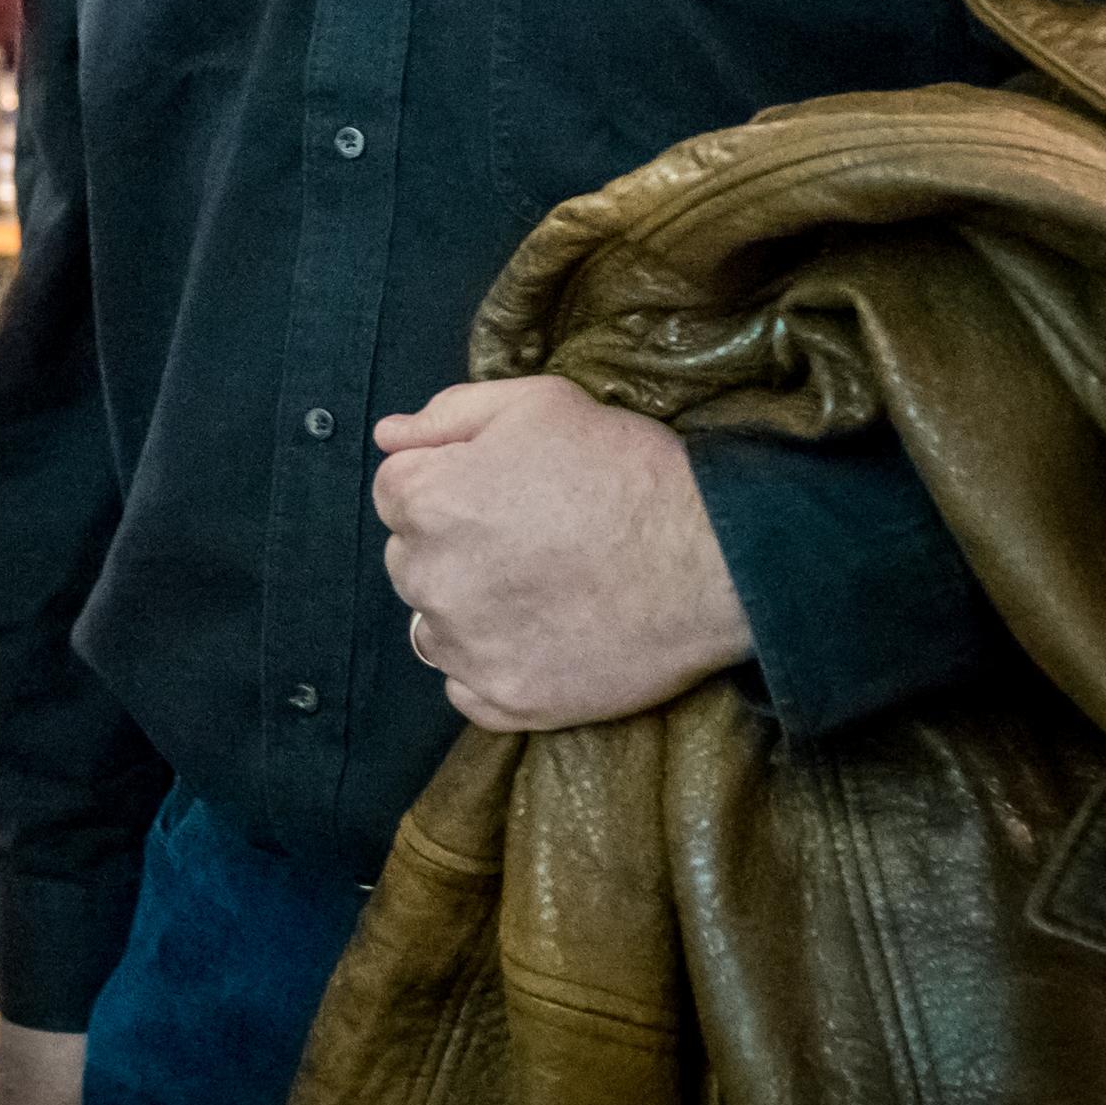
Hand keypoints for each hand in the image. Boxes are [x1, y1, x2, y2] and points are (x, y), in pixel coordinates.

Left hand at [373, 376, 747, 731]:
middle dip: (453, 545)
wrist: (716, 560)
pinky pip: (466, 685)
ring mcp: (467, 647)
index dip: (448, 484)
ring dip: (467, 608)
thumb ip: (449, 414)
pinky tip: (541, 637)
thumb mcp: (539, 404)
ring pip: (434, 624)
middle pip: (411, 558)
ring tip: (539, 589)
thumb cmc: (627, 469)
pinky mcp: (508, 700)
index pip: (396, 492)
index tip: (501, 491)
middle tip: (529, 538)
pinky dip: (492, 666)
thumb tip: (389, 435)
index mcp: (426, 500)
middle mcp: (429, 577)